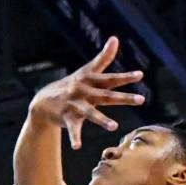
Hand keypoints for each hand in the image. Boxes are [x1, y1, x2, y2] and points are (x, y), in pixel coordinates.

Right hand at [29, 37, 145, 148]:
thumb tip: (115, 38)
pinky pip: (72, 129)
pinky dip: (74, 138)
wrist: (44, 100)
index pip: (110, 79)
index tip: (140, 75)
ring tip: (114, 127)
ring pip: (90, 113)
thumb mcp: (86, 70)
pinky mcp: (66, 118)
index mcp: (91, 81)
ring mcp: (75, 105)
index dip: (125, 77)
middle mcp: (84, 92)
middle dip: (123, 98)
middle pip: (106, 96)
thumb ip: (104, 57)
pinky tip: (77, 146)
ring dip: (102, 120)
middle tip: (141, 100)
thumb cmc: (71, 84)